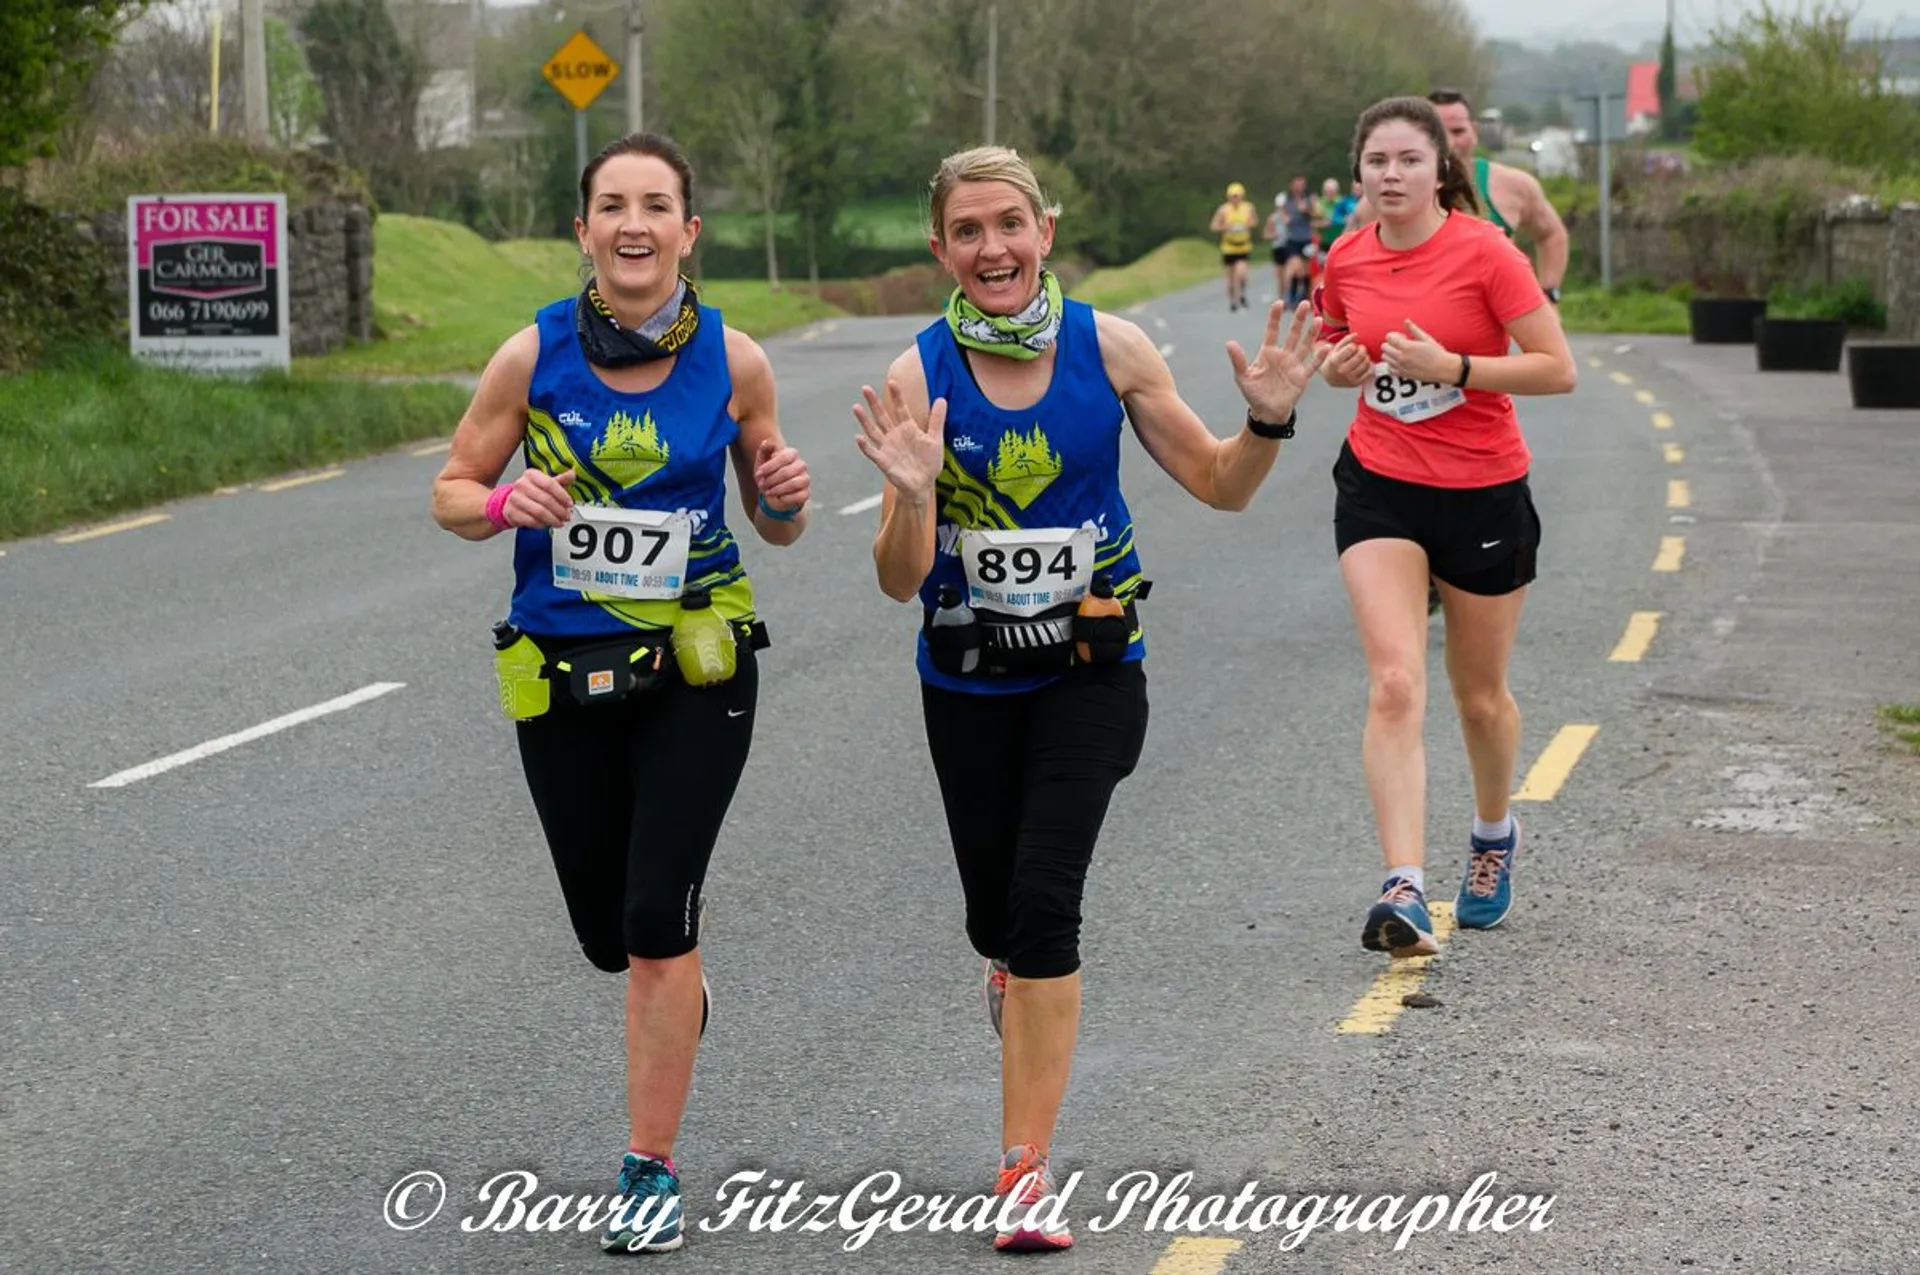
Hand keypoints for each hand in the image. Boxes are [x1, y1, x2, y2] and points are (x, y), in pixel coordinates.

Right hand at [502, 468, 574, 527]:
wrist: (511, 502)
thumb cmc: (532, 492)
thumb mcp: (547, 483)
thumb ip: (561, 480)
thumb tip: (572, 473)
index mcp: (531, 474)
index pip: (549, 484)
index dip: (562, 495)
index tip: (570, 503)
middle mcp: (521, 484)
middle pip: (546, 499)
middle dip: (560, 510)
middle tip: (567, 516)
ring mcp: (515, 498)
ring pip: (539, 512)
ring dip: (553, 519)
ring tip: (560, 522)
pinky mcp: (511, 512)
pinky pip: (531, 521)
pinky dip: (543, 524)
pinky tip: (548, 524)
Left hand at [753, 437, 810, 513]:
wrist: (773, 493)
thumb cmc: (768, 475)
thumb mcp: (762, 462)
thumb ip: (763, 450)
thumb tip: (766, 442)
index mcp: (792, 454)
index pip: (784, 457)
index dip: (769, 466)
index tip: (758, 474)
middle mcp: (801, 465)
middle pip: (787, 472)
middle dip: (771, 480)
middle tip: (762, 484)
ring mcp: (805, 479)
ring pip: (794, 484)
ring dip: (777, 489)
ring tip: (768, 492)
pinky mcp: (806, 493)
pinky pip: (798, 496)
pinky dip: (785, 498)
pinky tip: (779, 497)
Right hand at [853, 381, 945, 499]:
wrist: (923, 484)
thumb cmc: (928, 462)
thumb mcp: (935, 439)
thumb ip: (937, 419)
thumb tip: (942, 399)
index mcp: (907, 428)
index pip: (900, 409)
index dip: (897, 396)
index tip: (892, 382)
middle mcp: (895, 435)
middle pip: (882, 416)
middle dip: (874, 403)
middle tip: (865, 388)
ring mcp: (888, 448)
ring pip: (873, 431)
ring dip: (864, 420)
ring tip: (856, 407)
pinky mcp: (884, 461)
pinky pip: (872, 452)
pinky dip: (865, 446)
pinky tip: (859, 438)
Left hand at [1226, 300, 1323, 421]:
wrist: (1266, 413)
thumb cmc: (1253, 394)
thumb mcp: (1243, 377)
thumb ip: (1238, 360)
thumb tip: (1229, 343)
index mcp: (1267, 353)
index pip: (1272, 331)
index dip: (1275, 317)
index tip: (1279, 303)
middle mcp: (1282, 356)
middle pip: (1292, 333)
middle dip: (1298, 319)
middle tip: (1305, 303)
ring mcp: (1293, 365)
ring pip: (1305, 345)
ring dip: (1311, 333)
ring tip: (1318, 319)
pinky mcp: (1302, 377)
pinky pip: (1312, 365)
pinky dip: (1319, 357)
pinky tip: (1326, 347)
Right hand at [1316, 334, 1369, 387]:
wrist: (1330, 378)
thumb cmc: (1333, 361)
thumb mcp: (1335, 349)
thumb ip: (1345, 340)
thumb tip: (1356, 334)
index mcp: (1335, 361)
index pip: (1352, 348)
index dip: (1354, 345)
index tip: (1352, 347)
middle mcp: (1342, 371)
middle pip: (1360, 355)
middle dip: (1362, 349)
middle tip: (1360, 349)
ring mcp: (1350, 378)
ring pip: (1366, 363)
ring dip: (1366, 357)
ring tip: (1362, 356)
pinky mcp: (1356, 383)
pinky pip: (1369, 372)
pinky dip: (1369, 365)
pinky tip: (1365, 363)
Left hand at [1381, 319, 1459, 384]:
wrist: (1443, 368)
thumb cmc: (1436, 352)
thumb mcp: (1426, 338)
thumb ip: (1413, 329)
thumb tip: (1406, 321)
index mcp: (1407, 347)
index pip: (1389, 338)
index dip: (1394, 335)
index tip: (1403, 336)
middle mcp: (1401, 357)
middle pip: (1384, 347)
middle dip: (1391, 343)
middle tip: (1401, 344)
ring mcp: (1401, 367)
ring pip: (1385, 358)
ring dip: (1390, 353)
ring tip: (1402, 352)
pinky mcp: (1402, 374)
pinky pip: (1389, 368)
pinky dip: (1392, 364)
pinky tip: (1401, 361)